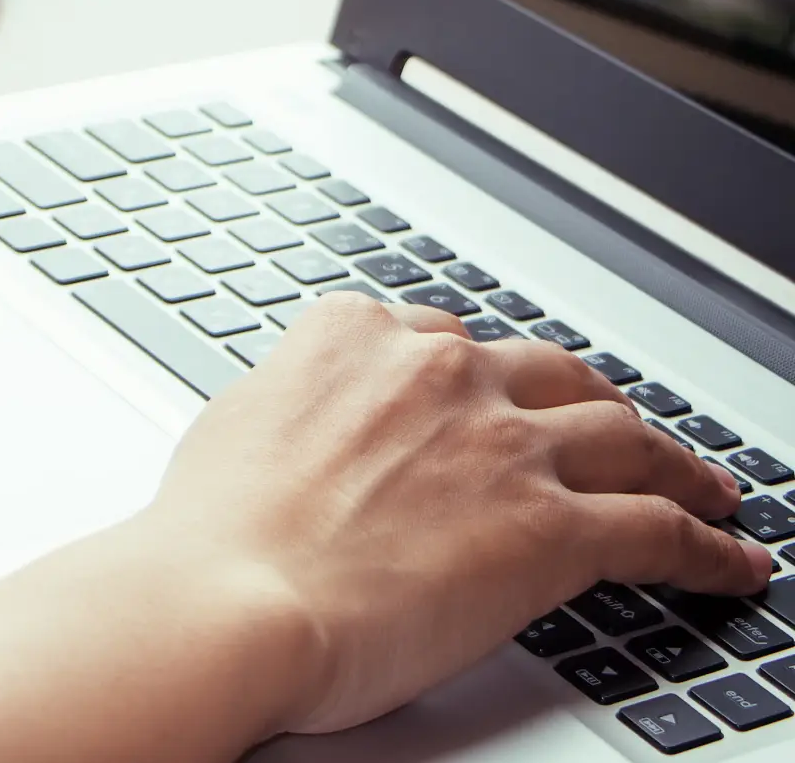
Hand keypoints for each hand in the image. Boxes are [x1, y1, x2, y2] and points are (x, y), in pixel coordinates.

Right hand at [0, 295, 772, 762]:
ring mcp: (501, 443)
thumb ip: (291, 403)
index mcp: (358, 338)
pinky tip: (726, 556)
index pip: (446, 341)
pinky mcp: (549, 525)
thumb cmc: (209, 534)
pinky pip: (657, 528)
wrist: (224, 597)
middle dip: (593, 406)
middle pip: (551, 376)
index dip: (485, 376)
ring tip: (705, 487)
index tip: (501, 394)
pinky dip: (704, 544)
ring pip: (625, 437)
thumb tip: (300, 420)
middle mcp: (439, 371)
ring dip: (676, 464)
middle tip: (621, 431)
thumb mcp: (234, 428)